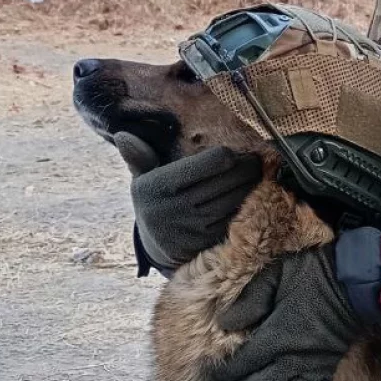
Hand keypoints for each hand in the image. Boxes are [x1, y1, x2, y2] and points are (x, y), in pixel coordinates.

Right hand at [120, 135, 262, 274]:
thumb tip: (123, 135)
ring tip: (258, 177)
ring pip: (236, 200)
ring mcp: (192, 227)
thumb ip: (139, 157)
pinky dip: (248, 207)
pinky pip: (235, 220)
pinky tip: (253, 198)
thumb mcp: (143, 180)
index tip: (236, 154)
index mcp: (159, 185)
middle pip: (228, 180)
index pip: (212, 162)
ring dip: (252, 187)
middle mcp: (174, 207)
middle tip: (258, 162)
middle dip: (248, 169)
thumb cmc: (156, 201)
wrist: (157, 246)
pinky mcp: (206, 243)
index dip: (230, 156)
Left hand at [213, 245, 371, 380]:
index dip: (223, 375)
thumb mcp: (275, 277)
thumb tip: (224, 324)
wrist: (351, 283)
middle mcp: (290, 359)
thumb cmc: (311, 275)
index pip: (241, 365)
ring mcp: (311, 369)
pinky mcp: (327, 371)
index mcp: (274, 336)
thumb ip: (249, 301)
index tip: (212, 377)